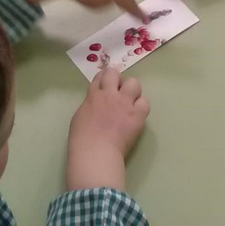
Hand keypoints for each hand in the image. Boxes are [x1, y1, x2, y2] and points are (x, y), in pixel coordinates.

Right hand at [66, 68, 149, 191]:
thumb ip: (90, 104)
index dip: (104, 80)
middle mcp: (110, 94)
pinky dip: (141, 107)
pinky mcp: (137, 115)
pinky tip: (136, 115)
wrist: (96, 152)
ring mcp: (125, 103)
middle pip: (115, 73)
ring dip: (131, 91)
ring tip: (129, 103)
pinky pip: (144, 102)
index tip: (106, 86)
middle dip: (117, 80)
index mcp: (94, 95)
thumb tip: (96, 103)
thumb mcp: (80, 116)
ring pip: (134, 83)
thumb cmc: (82, 139)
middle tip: (117, 93)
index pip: (100, 76)